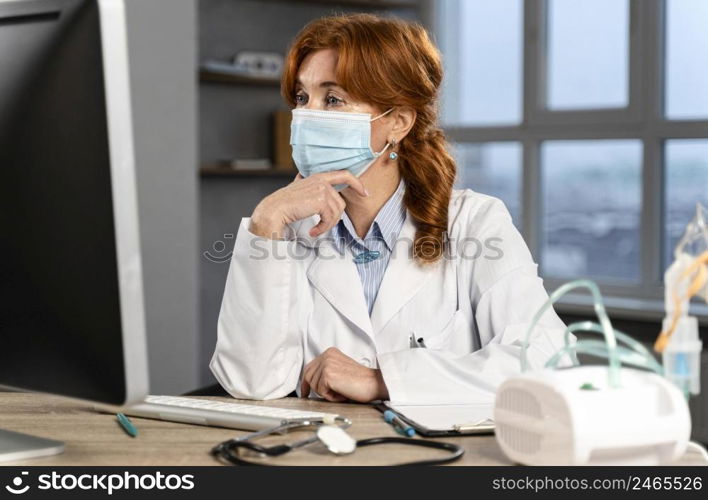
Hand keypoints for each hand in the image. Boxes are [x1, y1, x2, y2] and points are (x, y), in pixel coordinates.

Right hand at [249, 171, 368, 238]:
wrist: (273, 211)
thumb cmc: (284, 205)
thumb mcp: (298, 190)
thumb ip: (308, 186)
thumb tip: (309, 184)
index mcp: (318, 177)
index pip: (344, 174)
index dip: (356, 183)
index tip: (364, 192)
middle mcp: (321, 180)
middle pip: (340, 203)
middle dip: (334, 218)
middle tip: (322, 227)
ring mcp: (321, 189)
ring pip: (337, 212)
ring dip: (327, 225)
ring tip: (316, 230)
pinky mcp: (320, 200)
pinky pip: (330, 218)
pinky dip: (323, 228)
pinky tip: (313, 231)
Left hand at [300, 347, 388, 402]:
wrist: (373, 383)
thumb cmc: (361, 380)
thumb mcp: (340, 369)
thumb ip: (327, 371)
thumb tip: (311, 382)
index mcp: (330, 353)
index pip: (310, 367)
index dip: (306, 381)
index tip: (305, 390)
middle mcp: (327, 356)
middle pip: (308, 376)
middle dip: (316, 389)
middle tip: (329, 395)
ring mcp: (326, 364)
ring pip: (314, 385)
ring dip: (327, 393)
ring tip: (342, 391)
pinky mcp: (328, 375)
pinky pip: (321, 392)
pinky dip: (331, 397)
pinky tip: (342, 393)